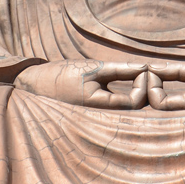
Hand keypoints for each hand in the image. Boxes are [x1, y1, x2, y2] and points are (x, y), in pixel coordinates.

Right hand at [13, 59, 150, 108]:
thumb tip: (144, 67)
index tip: (144, 67)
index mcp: (100, 108)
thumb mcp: (92, 68)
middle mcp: (102, 116)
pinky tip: (130, 76)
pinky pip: (119, 102)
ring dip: (137, 88)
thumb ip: (119, 70)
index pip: (135, 102)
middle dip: (145, 88)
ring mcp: (100, 114)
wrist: (35, 84)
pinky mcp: (98, 109)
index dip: (144, 84)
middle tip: (149, 69)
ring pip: (128, 105)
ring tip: (140, 71)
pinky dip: (128, 90)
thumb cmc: (62, 75)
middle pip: (135, 107)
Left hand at [146, 61, 184, 110]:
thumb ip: (176, 71)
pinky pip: (174, 107)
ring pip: (165, 109)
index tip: (152, 68)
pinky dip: (165, 93)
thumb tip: (151, 68)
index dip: (150, 86)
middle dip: (149, 90)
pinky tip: (166, 78)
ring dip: (156, 91)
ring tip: (156, 73)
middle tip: (149, 70)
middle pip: (158, 109)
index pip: (159, 103)